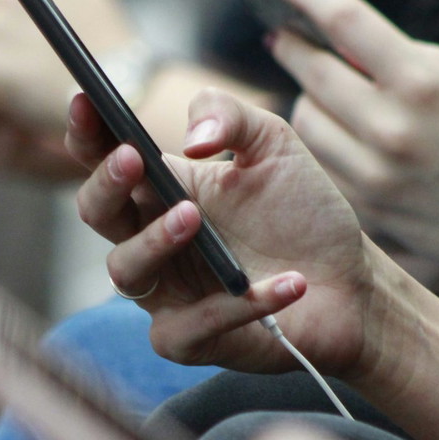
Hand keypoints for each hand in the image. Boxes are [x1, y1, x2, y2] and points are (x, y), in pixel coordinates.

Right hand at [66, 86, 406, 380]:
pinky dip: (238, 304)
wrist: (353, 283)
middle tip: (132, 159)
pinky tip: (289, 283)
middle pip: (97, 213)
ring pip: (126, 270)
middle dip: (106, 185)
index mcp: (162, 189)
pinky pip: (191, 326)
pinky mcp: (192, 340)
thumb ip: (230, 115)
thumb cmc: (303, 213)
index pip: (106, 158)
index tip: (85, 100)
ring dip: (155, 240)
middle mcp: (153, 239)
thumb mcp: (273, 144)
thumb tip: (191, 136)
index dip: (87, 132)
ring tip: (194, 216)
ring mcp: (167, 292)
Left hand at [264, 0, 438, 365]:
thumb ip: (415, 56)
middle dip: (290, 45)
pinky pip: (318, 159)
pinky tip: (337, 129)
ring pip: (304, 118)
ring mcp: (371, 173)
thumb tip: (351, 43)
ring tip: (319, 86)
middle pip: (311, 71)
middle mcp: (389, 128)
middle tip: (280, 32)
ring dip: (306, 95)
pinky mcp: (361, 206)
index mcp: (423, 84)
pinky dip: (322, 139)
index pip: (345, 21)